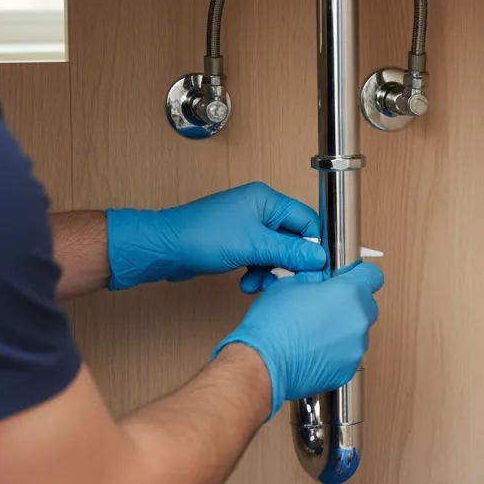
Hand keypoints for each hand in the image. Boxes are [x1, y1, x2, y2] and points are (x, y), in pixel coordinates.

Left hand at [106, 182, 325, 291]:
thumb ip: (290, 252)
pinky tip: (245, 283)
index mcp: (267, 200)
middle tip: (285, 280)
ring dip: (271, 271)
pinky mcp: (237, 242)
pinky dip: (256, 272)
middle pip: (292, 239)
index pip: (306, 221)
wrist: (165, 249)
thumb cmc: (202, 237)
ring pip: (276, 252)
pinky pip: (260, 258)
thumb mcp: (254, 247)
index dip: (313, 246)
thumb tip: (318, 257)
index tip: (314, 268)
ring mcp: (248, 226)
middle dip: (288, 263)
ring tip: (258, 283)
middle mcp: (260, 210)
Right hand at [213, 262, 384, 415]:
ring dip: (341, 329)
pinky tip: (311, 350)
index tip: (347, 278)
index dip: (358, 274)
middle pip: (366, 305)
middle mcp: (359, 320)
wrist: (262, 364)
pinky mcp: (347, 370)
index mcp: (349, 293)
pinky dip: (334, 352)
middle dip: (348, 303)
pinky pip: (346, 355)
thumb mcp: (289, 283)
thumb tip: (319, 281)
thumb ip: (314, 279)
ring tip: (312, 332)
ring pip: (355, 332)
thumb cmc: (272, 325)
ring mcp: (355, 348)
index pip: (372, 275)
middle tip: (324, 305)